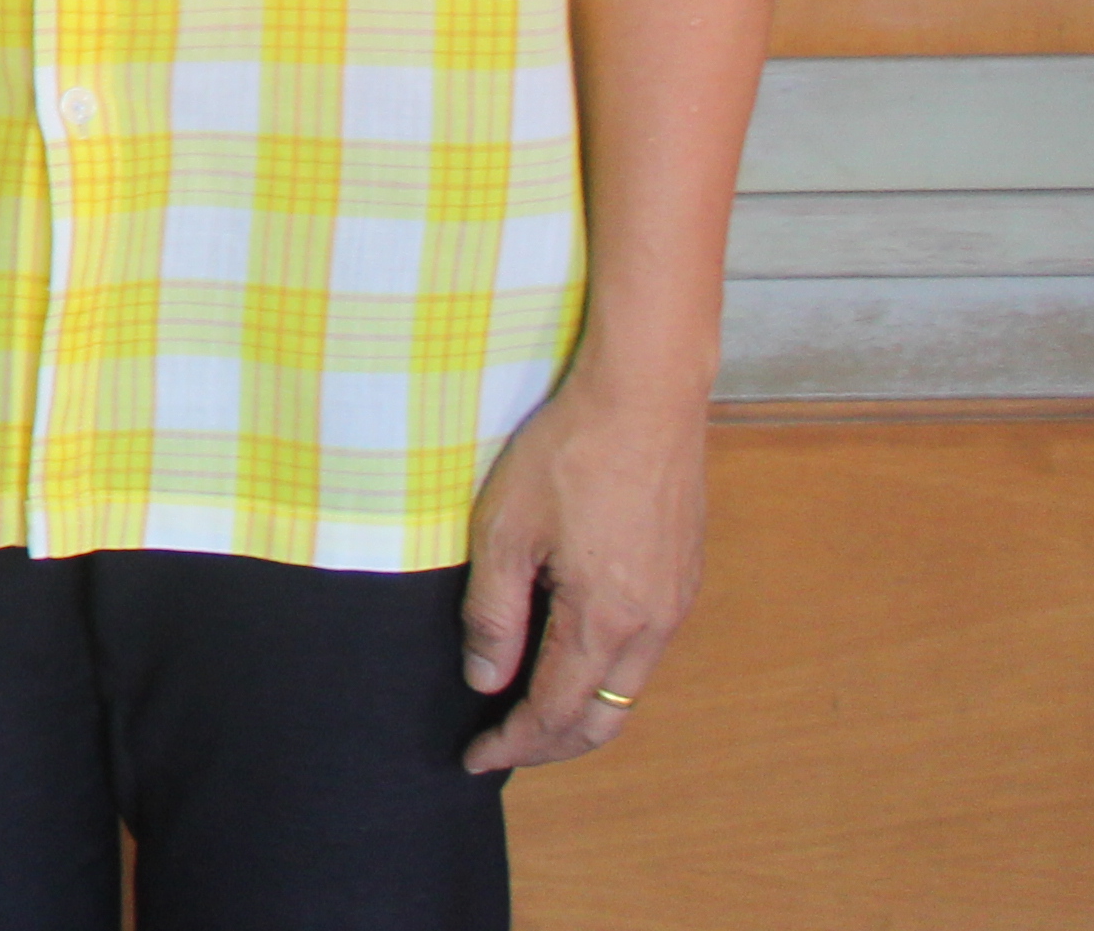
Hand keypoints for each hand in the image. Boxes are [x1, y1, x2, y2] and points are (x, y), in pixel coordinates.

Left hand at [457, 370, 708, 769]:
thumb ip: (494, 613)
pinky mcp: (683, 579)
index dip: (514, 744)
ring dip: (580, 713)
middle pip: (603, 720)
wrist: (646, 399)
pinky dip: (605, 676)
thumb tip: (486, 680)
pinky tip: (570, 658)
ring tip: (528, 711)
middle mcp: (652, 626)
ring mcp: (676, 604)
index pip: (556, 713)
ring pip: (628, 691)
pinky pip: (645, 654)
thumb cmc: (568, 454)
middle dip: (550, 745)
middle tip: (501, 747)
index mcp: (605, 621)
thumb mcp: (504, 530)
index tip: (475, 759)